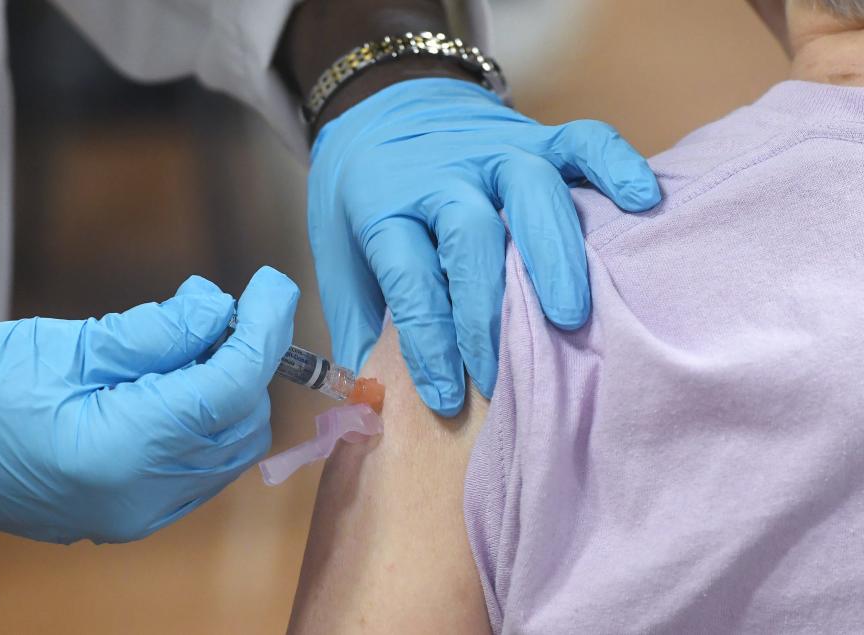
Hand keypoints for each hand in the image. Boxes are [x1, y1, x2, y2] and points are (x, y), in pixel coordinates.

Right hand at [0, 267, 297, 543]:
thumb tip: (220, 307)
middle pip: (241, 422)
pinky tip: (176, 383)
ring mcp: (137, 514)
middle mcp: (141, 495)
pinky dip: (207, 420)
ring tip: (190, 342)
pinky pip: (200, 467)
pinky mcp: (130, 514)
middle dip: (245, 359)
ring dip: (230, 389)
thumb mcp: (62, 343)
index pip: (229, 387)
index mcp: (121, 450)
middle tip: (218, 311)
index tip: (273, 286)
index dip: (263, 330)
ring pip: (229, 448)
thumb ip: (153, 330)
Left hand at [308, 78, 659, 416]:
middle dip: (489, 307)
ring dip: (554, 252)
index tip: (447, 396)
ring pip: (532, 189)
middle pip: (471, 234)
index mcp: (383, 205)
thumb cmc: (364, 197)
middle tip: (504, 370)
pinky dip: (616, 164)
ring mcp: (493, 150)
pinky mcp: (535, 133)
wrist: (381, 105)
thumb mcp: (338, 253)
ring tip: (572, 314)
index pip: (409, 276)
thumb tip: (378, 398)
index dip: (428, 340)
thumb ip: (358, 318)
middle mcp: (440, 174)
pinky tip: (643, 202)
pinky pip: (582, 140)